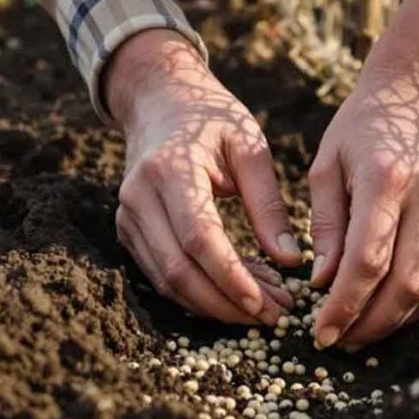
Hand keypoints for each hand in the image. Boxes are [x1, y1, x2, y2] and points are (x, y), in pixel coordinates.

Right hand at [105, 29, 301, 324]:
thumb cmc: (212, 118)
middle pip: (178, 271)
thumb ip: (268, 204)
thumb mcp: (250, 147)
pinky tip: (235, 295)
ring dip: (214, 305)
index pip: (198, 238)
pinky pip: (160, 276)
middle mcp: (138, 197)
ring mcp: (127, 217)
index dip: (230, 278)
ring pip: (166, 282)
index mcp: (170, 170)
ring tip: (261, 310)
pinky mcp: (129, 231)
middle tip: (271, 317)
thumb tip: (291, 261)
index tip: (266, 304)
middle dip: (226, 304)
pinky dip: (197, 294)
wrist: (159, 101)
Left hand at [309, 0, 418, 349]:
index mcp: (389, 177)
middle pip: (406, 284)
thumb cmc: (366, 127)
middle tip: (342, 341)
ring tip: (363, 329)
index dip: (344, 305)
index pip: (368, 260)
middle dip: (371, 324)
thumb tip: (322, 284)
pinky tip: (393, 301)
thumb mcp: (328, 166)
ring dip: (396, 317)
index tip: (321, 332)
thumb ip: (325, 227)